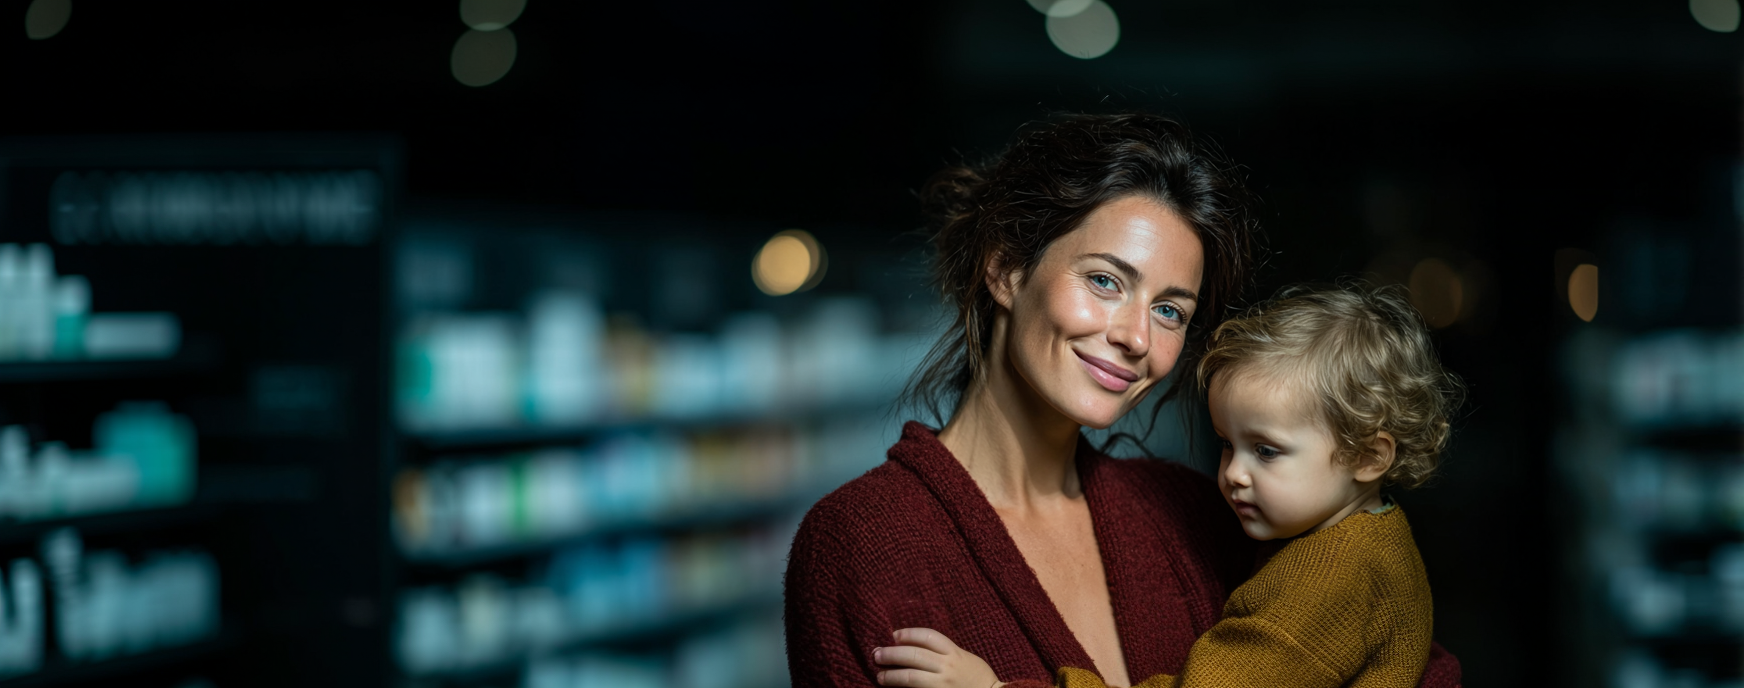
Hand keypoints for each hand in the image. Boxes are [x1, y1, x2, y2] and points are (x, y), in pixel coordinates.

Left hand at [874, 628, 1001, 687]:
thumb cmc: (977, 676)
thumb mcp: (964, 657)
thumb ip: (943, 652)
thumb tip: (914, 646)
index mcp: (954, 653)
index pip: (927, 637)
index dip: (908, 634)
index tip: (894, 635)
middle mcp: (947, 666)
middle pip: (913, 655)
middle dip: (892, 654)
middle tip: (876, 654)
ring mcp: (942, 684)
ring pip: (910, 677)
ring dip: (891, 676)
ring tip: (879, 676)